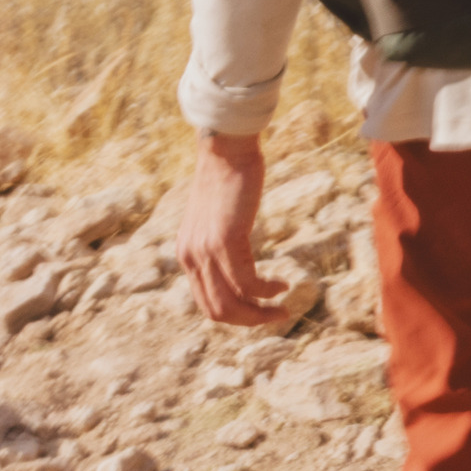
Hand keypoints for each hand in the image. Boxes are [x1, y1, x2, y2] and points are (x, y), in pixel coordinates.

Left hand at [177, 133, 288, 327]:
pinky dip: (267, 291)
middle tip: (275, 316)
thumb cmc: (227, 177)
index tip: (260, 310)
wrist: (225, 149)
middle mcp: (191, 257)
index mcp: (186, 254)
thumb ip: (219, 242)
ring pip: (231, 304)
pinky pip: (248, 282)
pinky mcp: (225, 240)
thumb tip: (235, 258)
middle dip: (249, 321)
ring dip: (259, 314)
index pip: (206, 302)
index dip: (235, 314)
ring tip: (282, 309)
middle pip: (218, 311)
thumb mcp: (216, 218)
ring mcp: (206, 251)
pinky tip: (283, 285)